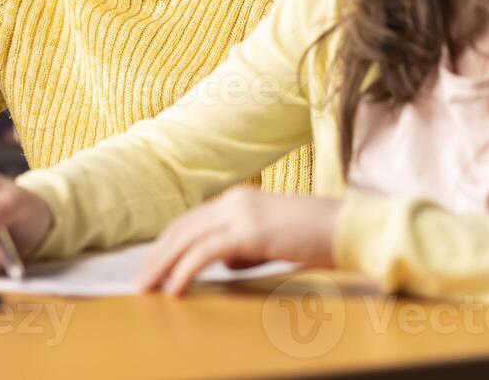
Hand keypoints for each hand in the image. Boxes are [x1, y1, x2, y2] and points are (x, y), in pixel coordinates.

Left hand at [135, 187, 341, 295]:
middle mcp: (234, 200)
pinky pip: (205, 253)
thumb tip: (226, 262)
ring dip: (163, 265)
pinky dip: (185, 271)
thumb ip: (246, 247)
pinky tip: (174, 289)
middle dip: (156, 256)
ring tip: (146, 288)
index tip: (152, 266)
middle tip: (139, 281)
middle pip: (181, 228)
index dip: (168, 244)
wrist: (348, 227)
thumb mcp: (273, 239)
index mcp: (239, 199)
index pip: (191, 220)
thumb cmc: (317, 236)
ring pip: (187, 239)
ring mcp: (240, 213)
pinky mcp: (249, 231)